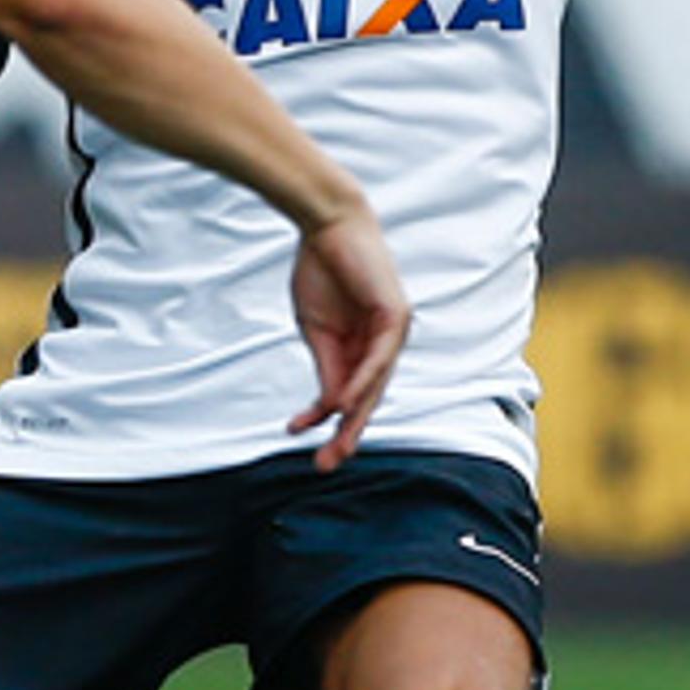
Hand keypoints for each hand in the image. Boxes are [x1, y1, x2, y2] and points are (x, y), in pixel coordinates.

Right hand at [285, 201, 411, 470]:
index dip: (324, 418)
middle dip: (346, 434)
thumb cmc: (319, 270)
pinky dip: (361, 383)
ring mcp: (393, 331)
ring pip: (375, 386)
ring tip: (337, 447)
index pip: (349, 393)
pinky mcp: (394, 316)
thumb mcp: (316, 329)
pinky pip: (378, 360)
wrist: (326, 225)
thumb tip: (331, 407)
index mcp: (363, 347)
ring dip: (355, 419)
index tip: (295, 433)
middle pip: (368, 399)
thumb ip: (327, 366)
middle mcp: (384, 344)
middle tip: (326, 465)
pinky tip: (344, 405)